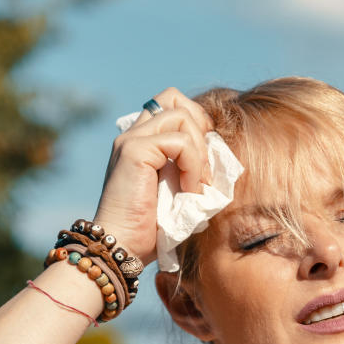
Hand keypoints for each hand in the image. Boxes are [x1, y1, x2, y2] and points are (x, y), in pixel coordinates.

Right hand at [92, 87, 212, 263]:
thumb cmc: (150, 229)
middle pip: (172, 97)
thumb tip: (221, 157)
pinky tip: (188, 189)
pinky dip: (192, 164)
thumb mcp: (177, 191)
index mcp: (140, 142)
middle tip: (203, 164)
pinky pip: (179, 141)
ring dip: (199, 150)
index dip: (196, 124)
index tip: (203, 161)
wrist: (122, 247)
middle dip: (199, 125)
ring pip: (180, 115)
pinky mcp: (134, 151)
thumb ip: (190, 168)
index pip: (171, 106)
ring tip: (197, 183)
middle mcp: (132, 135)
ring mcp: (131, 140)